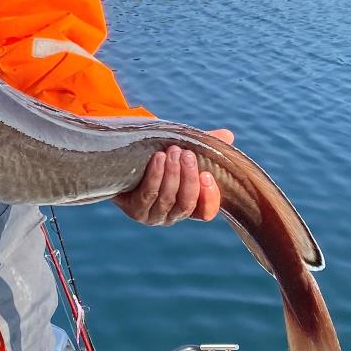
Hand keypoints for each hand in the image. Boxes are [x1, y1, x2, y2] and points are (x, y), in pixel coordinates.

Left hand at [112, 129, 232, 226]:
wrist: (123, 162)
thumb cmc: (159, 158)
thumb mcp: (182, 152)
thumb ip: (204, 146)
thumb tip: (227, 135)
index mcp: (188, 206)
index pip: (206, 211)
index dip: (210, 197)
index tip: (208, 175)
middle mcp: (172, 215)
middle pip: (186, 203)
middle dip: (189, 177)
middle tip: (187, 154)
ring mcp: (153, 215)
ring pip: (167, 198)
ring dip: (172, 173)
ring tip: (172, 151)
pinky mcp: (135, 210)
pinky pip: (148, 194)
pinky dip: (155, 175)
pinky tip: (158, 158)